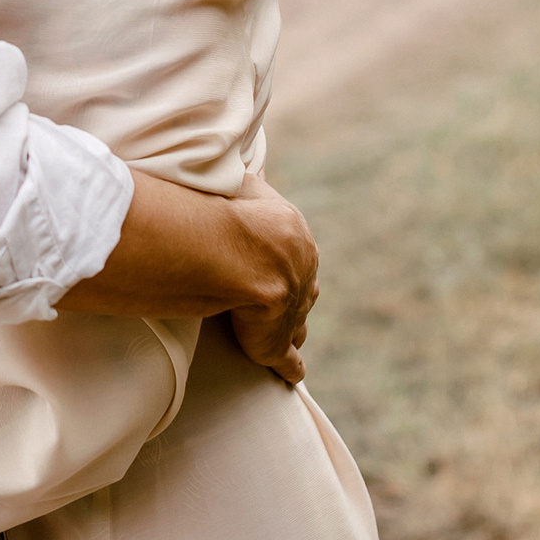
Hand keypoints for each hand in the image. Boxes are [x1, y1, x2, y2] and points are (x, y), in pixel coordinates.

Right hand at [226, 171, 317, 384]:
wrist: (245, 253)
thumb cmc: (236, 212)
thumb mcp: (245, 184)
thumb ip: (249, 183)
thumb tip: (249, 164)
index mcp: (297, 239)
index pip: (292, 250)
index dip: (279, 257)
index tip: (270, 261)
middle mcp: (303, 275)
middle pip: (299, 287)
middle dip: (291, 293)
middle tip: (277, 299)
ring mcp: (293, 312)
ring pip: (296, 321)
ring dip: (291, 327)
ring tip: (285, 333)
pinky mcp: (276, 344)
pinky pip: (288, 360)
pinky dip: (291, 367)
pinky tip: (293, 376)